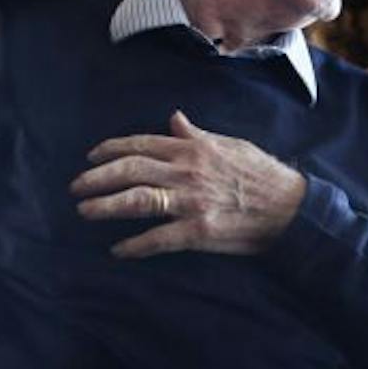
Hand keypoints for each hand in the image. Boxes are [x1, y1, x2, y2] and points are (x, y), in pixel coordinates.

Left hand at [73, 110, 306, 259]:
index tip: (91, 157)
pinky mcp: (198, 231)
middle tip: (76, 188)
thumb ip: (197, 134)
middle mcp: (186, 172)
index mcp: (192, 150)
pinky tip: (118, 250)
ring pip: (137, 201)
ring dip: (106, 206)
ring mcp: (191, 202)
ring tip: (85, 212)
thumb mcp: (230, 145)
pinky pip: (158, 238)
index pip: (141, 145)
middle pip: (130, 171)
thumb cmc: (263, 175)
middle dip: (97, 178)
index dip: (111, 150)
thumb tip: (174, 118)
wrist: (291, 208)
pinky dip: (135, 245)